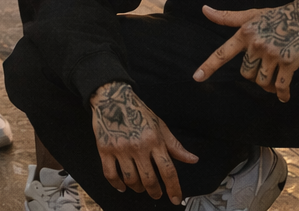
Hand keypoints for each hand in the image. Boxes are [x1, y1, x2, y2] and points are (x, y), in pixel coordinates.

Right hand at [90, 81, 198, 203]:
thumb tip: (193, 160)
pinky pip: (110, 174)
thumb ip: (175, 146)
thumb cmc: (139, 112)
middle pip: (149, 179)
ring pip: (131, 179)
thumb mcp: (160, 126)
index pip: (168, 170)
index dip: (174, 188)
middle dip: (155, 191)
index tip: (175, 199)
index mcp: (154, 140)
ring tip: (141, 188)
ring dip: (138, 188)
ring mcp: (120, 149)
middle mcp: (138, 146)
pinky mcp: (104, 149)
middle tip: (157, 194)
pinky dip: (117, 184)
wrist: (112, 98)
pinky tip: (122, 187)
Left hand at [193, 0, 298, 101]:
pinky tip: (283, 97)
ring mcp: (272, 54)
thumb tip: (204, 9)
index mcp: (244, 34)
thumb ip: (228, 17)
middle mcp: (256, 45)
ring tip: (274, 79)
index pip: (222, 53)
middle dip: (253, 75)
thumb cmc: (278, 15)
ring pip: (261, 81)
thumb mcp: (252, 14)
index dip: (209, 66)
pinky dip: (282, 94)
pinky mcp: (288, 63)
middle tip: (264, 70)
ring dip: (267, 85)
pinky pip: (280, 85)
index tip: (197, 78)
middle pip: (245, 73)